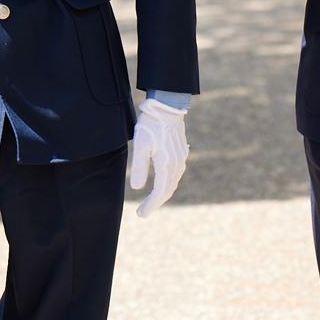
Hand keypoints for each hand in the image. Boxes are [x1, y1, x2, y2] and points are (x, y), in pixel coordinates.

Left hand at [128, 99, 188, 217]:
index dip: (151, 205)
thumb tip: (138, 189)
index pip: (160, 192)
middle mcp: (177, 163)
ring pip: (173, 182)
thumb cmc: (151, 124)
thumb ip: (140, 167)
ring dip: (162, 193)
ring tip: (150, 201)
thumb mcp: (141, 144)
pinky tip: (160, 184)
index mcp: (167, 164)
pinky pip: (176, 173)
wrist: (167, 106)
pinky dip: (167, 183)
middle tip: (142, 212)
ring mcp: (181, 157)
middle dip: (155, 202)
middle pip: (168, 190)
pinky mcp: (181, 152)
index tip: (141, 214)